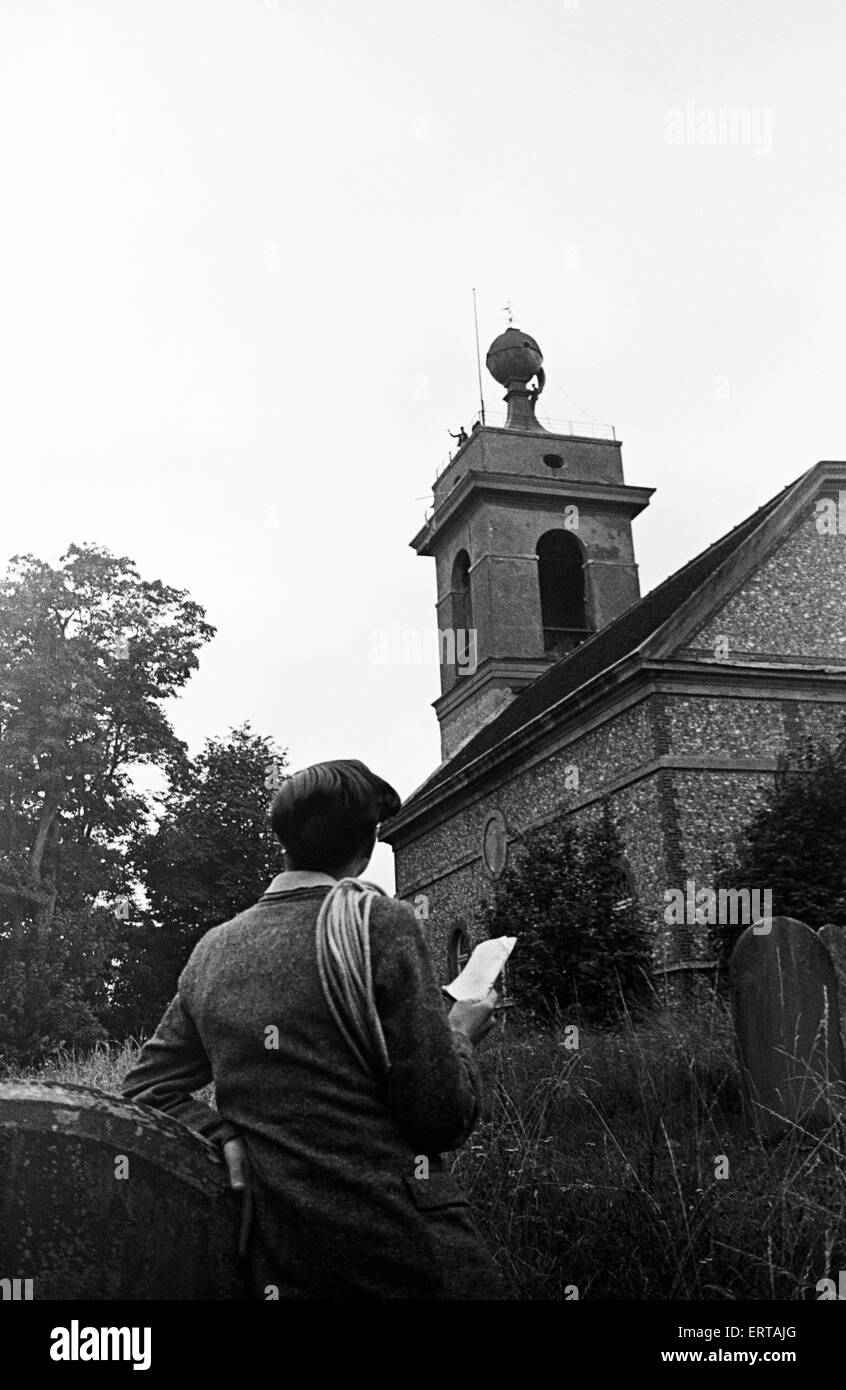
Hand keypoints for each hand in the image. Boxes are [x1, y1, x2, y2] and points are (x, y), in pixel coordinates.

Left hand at [223, 1136, 252, 1258]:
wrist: (236, 1132)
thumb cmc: (235, 1144)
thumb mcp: (235, 1156)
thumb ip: (236, 1172)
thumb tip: (238, 1189)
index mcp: (249, 1189)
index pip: (247, 1218)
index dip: (244, 1237)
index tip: (240, 1256)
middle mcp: (250, 1192)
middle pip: (249, 1220)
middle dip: (246, 1239)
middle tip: (241, 1261)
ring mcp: (249, 1190)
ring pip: (248, 1214)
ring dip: (246, 1230)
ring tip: (242, 1251)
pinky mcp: (244, 1186)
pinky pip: (244, 1206)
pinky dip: (243, 1218)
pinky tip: (239, 1227)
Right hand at [448, 989, 497, 1046]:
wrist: (457, 1043)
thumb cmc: (459, 1021)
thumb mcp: (462, 1003)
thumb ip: (471, 999)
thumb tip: (476, 1000)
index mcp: (488, 1007)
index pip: (494, 995)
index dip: (489, 991)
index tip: (486, 989)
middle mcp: (491, 1017)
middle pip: (488, 1006)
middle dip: (481, 1004)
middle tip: (471, 1002)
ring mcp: (488, 1027)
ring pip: (484, 1016)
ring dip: (478, 1014)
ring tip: (466, 1015)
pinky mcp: (484, 1035)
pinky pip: (481, 1025)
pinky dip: (476, 1022)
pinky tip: (466, 1023)